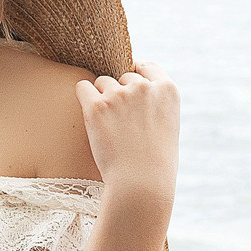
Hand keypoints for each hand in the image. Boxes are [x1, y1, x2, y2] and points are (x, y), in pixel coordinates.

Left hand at [75, 63, 179, 210]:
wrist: (141, 184)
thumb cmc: (155, 164)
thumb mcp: (168, 126)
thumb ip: (154, 104)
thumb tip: (133, 89)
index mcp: (167, 90)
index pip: (147, 66)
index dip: (136, 74)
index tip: (130, 87)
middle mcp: (144, 87)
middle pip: (123, 76)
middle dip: (119, 92)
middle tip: (120, 121)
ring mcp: (119, 95)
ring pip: (102, 82)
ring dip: (101, 97)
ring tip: (108, 126)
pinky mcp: (97, 106)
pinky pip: (82, 87)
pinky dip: (83, 98)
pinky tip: (89, 115)